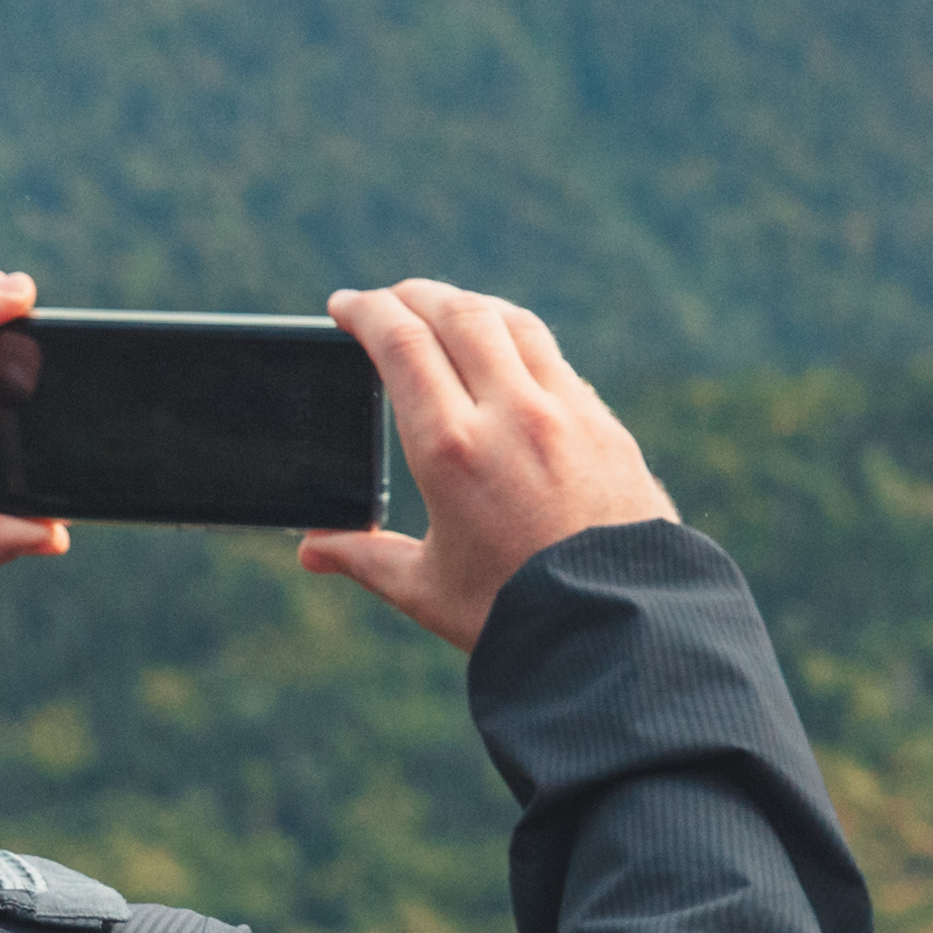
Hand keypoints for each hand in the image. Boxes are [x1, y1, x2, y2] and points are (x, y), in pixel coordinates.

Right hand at [297, 280, 672, 648]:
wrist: (619, 637)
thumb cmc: (517, 619)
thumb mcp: (428, 590)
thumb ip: (365, 559)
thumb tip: (313, 550)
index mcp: (451, 449)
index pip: (401, 343)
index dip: (366, 312)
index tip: (344, 307)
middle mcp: (511, 414)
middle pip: (456, 314)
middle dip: (413, 295)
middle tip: (387, 300)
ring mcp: (566, 413)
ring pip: (513, 322)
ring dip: (469, 305)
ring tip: (443, 311)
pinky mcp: (606, 425)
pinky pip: (554, 358)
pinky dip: (517, 339)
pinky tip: (506, 355)